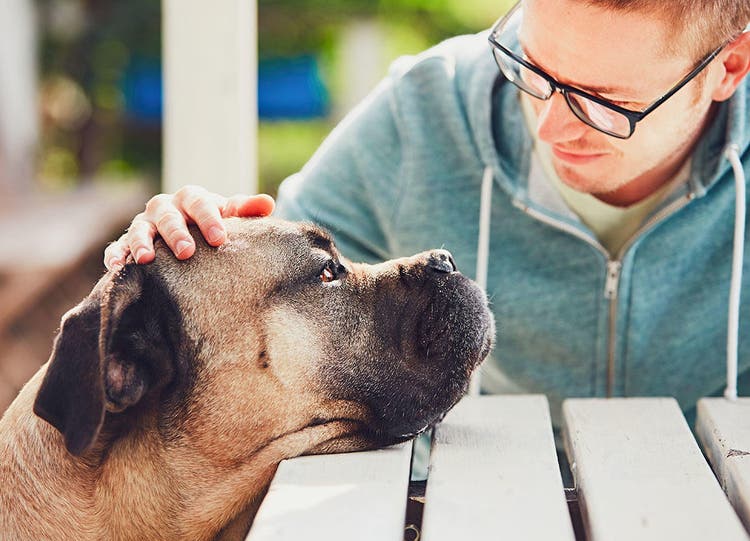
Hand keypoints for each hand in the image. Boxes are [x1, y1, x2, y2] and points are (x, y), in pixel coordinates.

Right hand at [104, 185, 274, 269]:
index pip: (199, 203)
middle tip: (187, 252)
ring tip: (145, 259)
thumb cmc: (215, 226)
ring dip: (140, 242)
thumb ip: (247, 210)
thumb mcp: (231, 217)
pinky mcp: (128, 243)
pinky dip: (116, 254)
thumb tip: (269, 203)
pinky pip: (118, 246)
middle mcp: (165, 208)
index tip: (219, 239)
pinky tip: (118, 267)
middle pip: (168, 216)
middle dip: (176, 233)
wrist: (192, 235)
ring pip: (139, 229)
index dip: (208, 219)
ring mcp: (145, 225)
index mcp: (192, 198)